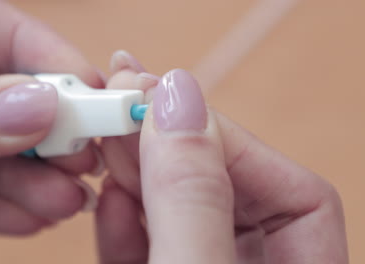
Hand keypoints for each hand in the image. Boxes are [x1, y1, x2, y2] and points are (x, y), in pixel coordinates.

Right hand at [96, 60, 347, 261]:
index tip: (167, 106)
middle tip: (126, 102)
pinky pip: (152, 245)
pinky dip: (125, 221)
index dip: (230, 142)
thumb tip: (179, 103)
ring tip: (109, 140)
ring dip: (141, 177)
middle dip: (173, 148)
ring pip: (183, 215)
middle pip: (231, 196)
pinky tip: (109, 198)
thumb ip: (194, 199)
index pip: (297, 195)